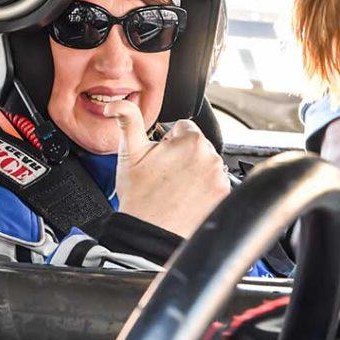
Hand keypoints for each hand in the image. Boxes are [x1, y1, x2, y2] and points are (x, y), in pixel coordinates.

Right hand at [104, 100, 229, 238]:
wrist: (150, 234)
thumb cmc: (139, 197)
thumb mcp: (129, 154)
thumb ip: (128, 121)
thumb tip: (116, 105)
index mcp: (191, 141)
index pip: (183, 128)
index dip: (168, 142)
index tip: (160, 160)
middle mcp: (211, 157)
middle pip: (196, 147)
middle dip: (182, 157)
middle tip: (165, 177)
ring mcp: (220, 178)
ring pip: (205, 165)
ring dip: (194, 173)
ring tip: (174, 190)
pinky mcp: (223, 196)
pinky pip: (214, 184)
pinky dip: (204, 190)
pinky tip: (186, 199)